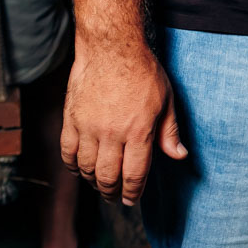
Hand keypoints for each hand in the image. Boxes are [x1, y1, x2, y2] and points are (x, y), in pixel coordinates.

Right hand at [60, 41, 187, 204]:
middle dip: (112, 192)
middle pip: (107, 177)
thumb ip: (169, 131)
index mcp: (138, 131)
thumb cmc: (142, 71)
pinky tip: (79, 169)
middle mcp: (112, 133)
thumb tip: (180, 155)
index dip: (132, 193)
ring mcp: (88, 127)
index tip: (132, 200)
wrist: (111, 47)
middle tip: (115, 197)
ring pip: (86, 168)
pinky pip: (68, 152)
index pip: (134, 174)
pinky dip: (72, 166)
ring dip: (93, 181)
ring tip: (100, 184)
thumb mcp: (166, 100)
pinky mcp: (71, 119)